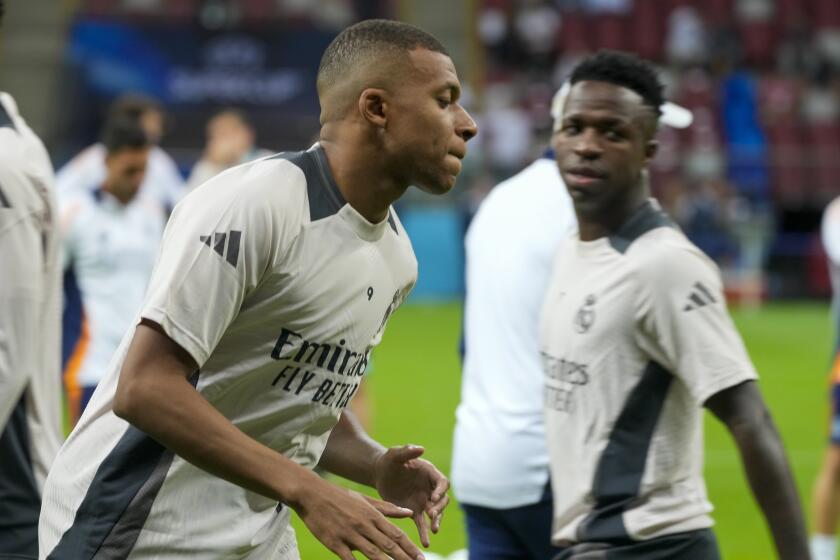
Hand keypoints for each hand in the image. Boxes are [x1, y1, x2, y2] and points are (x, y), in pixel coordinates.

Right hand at [292, 476, 425, 559]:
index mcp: (373, 515)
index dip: (410, 547)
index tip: (420, 558)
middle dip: (405, 558)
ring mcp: (349, 534)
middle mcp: (364, 525)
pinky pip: (349, 559)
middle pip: (389, 546)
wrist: (311, 493)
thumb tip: (409, 512)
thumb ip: (387, 508)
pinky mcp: (334, 543)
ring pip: (373, 553)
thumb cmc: (339, 496)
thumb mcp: (364, 499)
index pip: (396, 534)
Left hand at [374, 445, 449, 547]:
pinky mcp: (415, 511)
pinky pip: (422, 524)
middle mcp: (430, 488)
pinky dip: (424, 533)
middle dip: (439, 508)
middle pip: (442, 500)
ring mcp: (424, 501)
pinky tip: (425, 543)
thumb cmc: (389, 461)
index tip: (433, 497)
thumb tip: (421, 448)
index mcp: (430, 473)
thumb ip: (407, 451)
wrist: (380, 474)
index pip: (442, 483)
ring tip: (433, 531)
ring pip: (435, 514)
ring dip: (436, 521)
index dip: (440, 490)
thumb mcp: (395, 454)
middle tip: (431, 514)